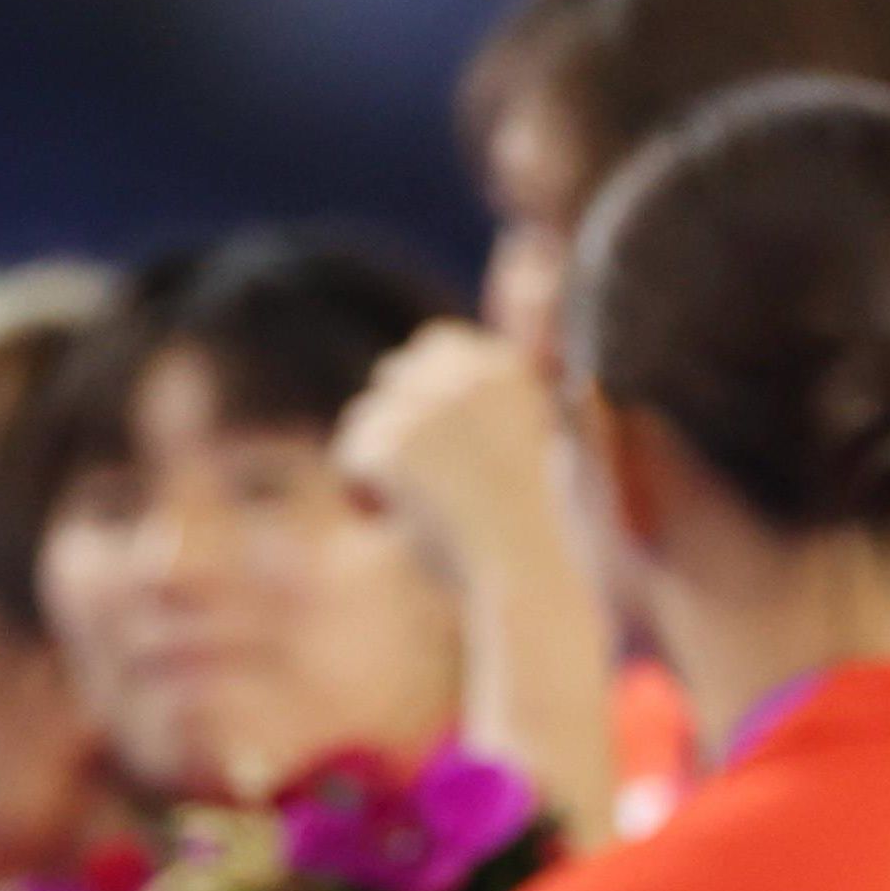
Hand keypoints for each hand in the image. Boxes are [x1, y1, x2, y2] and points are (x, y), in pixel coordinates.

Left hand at [334, 322, 578, 582]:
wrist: (524, 575)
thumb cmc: (534, 530)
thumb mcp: (537, 449)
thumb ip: (503, 403)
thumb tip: (513, 316)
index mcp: (508, 367)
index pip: (438, 344)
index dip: (425, 394)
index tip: (435, 445)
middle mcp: (467, 373)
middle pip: (395, 376)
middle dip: (397, 423)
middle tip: (416, 479)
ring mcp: (427, 406)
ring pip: (367, 417)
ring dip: (379, 459)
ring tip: (412, 507)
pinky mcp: (391, 442)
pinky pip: (351, 457)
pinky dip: (363, 493)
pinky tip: (395, 520)